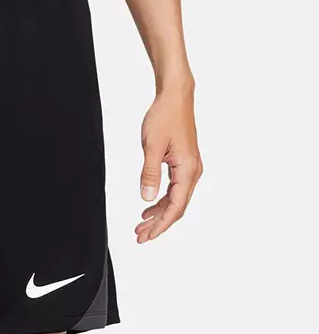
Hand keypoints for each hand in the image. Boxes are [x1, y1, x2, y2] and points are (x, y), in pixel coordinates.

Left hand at [137, 85, 202, 243]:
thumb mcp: (152, 147)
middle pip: (176, 208)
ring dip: (158, 214)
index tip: (147, 235)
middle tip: (140, 236)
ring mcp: (189, 168)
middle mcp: (192, 172)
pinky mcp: (183, 164)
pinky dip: (161, 201)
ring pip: (174, 200)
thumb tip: (147, 199)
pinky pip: (174, 190)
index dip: (161, 225)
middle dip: (158, 224)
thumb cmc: (166, 116)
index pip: (175, 207)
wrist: (175, 97)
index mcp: (187, 170)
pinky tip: (148, 208)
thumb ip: (149, 174)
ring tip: (141, 225)